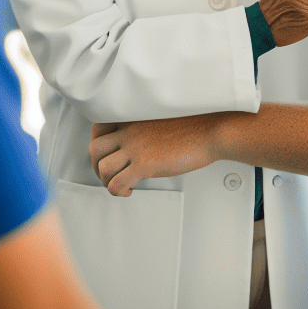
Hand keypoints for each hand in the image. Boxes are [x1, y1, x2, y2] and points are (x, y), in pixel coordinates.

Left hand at [90, 116, 224, 195]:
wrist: (212, 130)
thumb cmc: (195, 124)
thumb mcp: (162, 118)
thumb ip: (144, 126)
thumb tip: (137, 143)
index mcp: (133, 117)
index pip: (98, 127)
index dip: (98, 144)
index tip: (107, 155)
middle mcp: (130, 129)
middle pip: (95, 149)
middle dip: (97, 166)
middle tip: (109, 174)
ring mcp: (136, 147)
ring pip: (103, 168)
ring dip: (107, 181)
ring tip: (121, 186)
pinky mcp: (145, 164)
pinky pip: (116, 183)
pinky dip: (117, 192)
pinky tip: (129, 191)